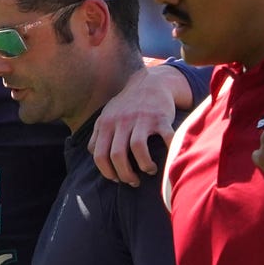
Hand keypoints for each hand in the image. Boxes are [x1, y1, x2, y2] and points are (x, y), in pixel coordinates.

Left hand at [90, 67, 176, 186]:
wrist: (150, 82)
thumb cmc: (127, 105)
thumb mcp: (107, 115)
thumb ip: (98, 134)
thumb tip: (94, 156)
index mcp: (106, 124)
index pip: (99, 155)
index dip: (107, 172)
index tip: (116, 178)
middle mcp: (122, 121)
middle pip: (117, 156)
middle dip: (125, 175)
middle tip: (133, 181)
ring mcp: (141, 119)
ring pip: (138, 148)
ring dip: (144, 166)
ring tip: (149, 170)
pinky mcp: (161, 118)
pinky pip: (165, 139)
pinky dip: (169, 152)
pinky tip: (168, 159)